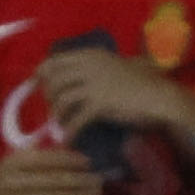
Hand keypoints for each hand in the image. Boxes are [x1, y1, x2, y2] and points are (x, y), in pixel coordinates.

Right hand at [0, 146, 103, 194]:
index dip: (72, 161)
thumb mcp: (12, 158)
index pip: (49, 160)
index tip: (88, 162)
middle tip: (99, 180)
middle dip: (82, 181)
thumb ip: (37, 153)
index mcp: (14, 162)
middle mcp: (17, 182)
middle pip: (57, 181)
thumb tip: (69, 147)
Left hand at [37, 49, 194, 140]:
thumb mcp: (113, 65)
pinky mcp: (100, 103)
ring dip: (56, 114)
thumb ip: (93, 67)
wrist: (159, 95)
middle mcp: (89, 66)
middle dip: (48, 96)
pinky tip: (67, 139)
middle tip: (51, 107)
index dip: (41, 73)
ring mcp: (94, 84)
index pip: (54, 60)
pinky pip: (77, 118)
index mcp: (90, 55)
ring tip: (59, 123)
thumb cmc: (139, 82)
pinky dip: (69, 130)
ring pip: (62, 99)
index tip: (35, 84)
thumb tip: (71, 75)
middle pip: (54, 80)